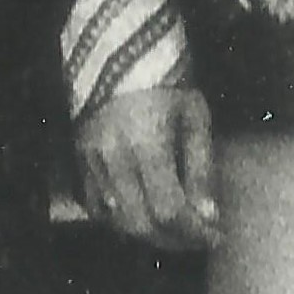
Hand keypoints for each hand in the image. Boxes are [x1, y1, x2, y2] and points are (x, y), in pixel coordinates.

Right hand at [73, 79, 217, 251]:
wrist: (118, 54)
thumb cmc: (165, 82)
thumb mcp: (194, 117)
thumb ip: (200, 168)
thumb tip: (207, 214)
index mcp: (147, 145)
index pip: (169, 210)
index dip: (194, 231)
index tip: (215, 236)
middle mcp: (114, 159)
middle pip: (141, 223)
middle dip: (174, 239)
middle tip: (197, 238)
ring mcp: (91, 161)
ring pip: (117, 220)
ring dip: (150, 233)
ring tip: (174, 230)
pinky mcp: (79, 160)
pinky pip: (96, 207)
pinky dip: (120, 220)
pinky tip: (142, 215)